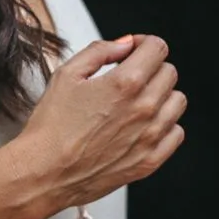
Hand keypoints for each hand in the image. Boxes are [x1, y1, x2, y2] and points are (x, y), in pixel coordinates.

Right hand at [16, 34, 186, 212]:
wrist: (42, 174)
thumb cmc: (50, 128)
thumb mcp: (66, 75)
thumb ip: (100, 51)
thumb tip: (124, 45)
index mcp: (125, 83)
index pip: (157, 47)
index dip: (143, 44)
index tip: (132, 53)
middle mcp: (144, 108)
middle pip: (169, 73)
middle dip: (150, 69)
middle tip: (129, 79)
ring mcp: (149, 137)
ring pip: (177, 102)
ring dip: (161, 96)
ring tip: (137, 103)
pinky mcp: (148, 161)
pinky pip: (175, 134)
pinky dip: (165, 126)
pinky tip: (143, 126)